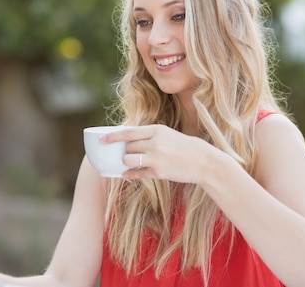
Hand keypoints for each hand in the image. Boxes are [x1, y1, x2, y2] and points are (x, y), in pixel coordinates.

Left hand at [99, 124, 213, 182]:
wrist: (202, 161)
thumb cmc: (183, 146)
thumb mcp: (166, 134)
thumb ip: (148, 135)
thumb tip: (127, 139)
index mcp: (156, 130)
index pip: (128, 132)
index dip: (112, 136)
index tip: (101, 139)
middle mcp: (155, 143)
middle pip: (128, 147)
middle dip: (124, 151)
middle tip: (127, 153)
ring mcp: (156, 158)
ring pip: (129, 159)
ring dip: (126, 162)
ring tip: (129, 162)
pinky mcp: (158, 172)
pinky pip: (137, 173)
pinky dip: (130, 174)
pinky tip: (127, 174)